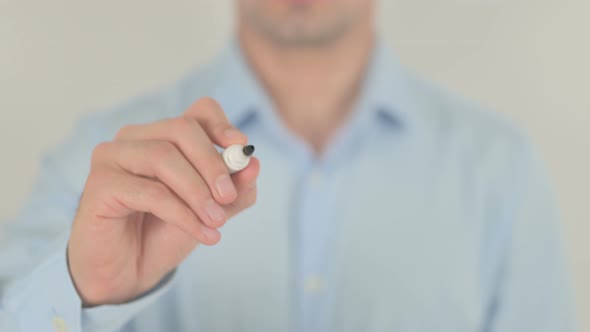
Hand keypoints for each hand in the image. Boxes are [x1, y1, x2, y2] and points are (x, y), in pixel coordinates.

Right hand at [67, 98, 259, 305]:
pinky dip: (182, 213)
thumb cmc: (166, 233)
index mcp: (164, 135)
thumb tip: (254, 165)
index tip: (241, 148)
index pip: (198, 111)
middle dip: (212, 163)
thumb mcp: (211, 210)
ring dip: (197, 192)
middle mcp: (136, 138)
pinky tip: (202, 233)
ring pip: (163, 157)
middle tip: (228, 198)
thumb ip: (235, 190)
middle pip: (181, 128)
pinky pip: (149, 192)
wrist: (129, 273)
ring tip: (216, 222)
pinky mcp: (99, 184)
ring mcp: (112, 156)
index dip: (221, 125)